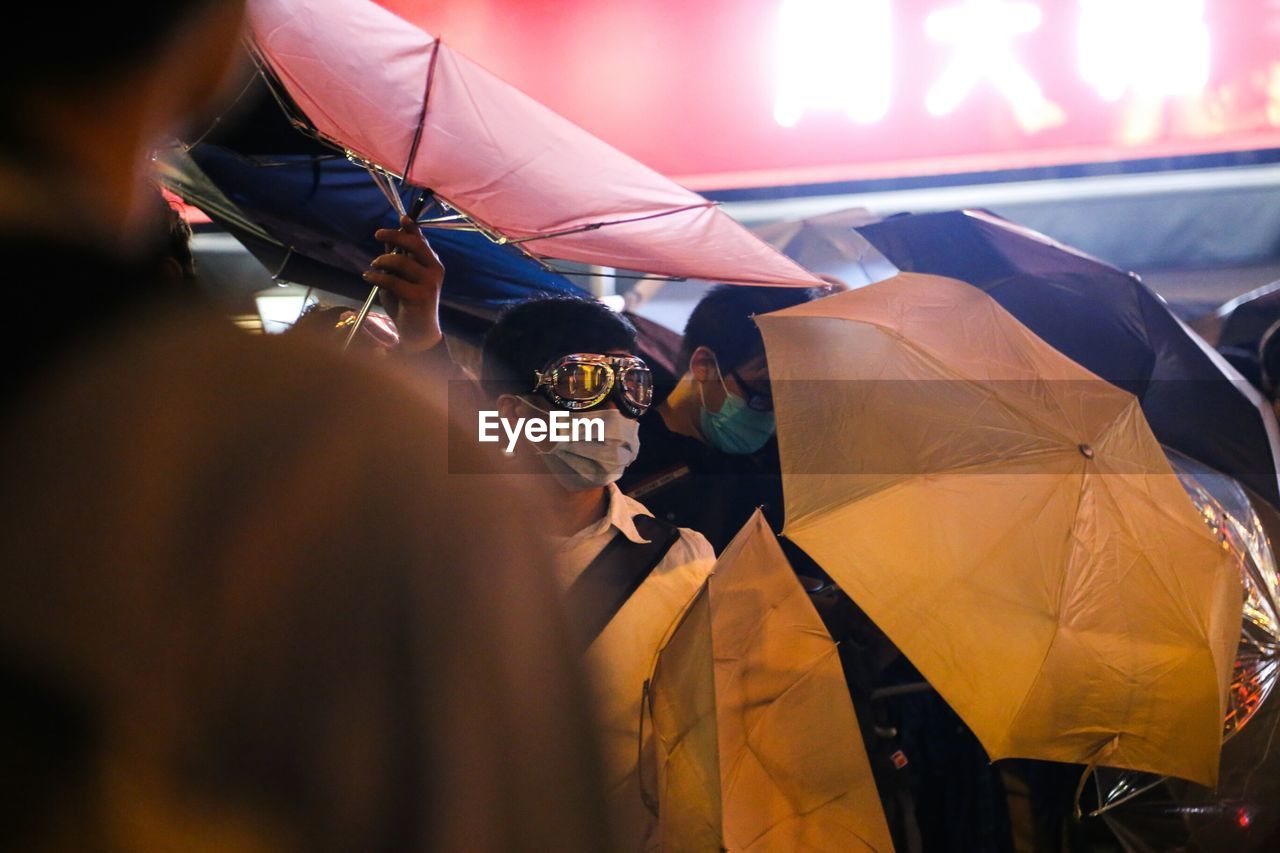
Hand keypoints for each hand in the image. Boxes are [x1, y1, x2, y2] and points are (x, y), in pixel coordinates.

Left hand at [366, 215, 444, 351]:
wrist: (418, 332)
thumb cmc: (408, 303)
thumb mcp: (401, 278)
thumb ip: (397, 260)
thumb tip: (388, 240)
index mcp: (432, 264)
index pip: (422, 240)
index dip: (412, 227)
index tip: (401, 217)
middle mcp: (434, 270)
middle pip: (415, 245)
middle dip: (395, 236)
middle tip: (378, 234)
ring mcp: (429, 283)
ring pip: (402, 261)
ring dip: (382, 261)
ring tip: (373, 266)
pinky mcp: (419, 296)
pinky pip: (393, 280)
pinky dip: (377, 277)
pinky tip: (368, 277)